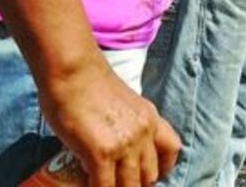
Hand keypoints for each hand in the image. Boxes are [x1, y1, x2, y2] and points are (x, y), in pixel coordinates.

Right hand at [40, 57, 180, 186]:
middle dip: (135, 185)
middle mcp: (144, 131)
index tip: (147, 178)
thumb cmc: (89, 84)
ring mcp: (125, 143)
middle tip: (120, 185)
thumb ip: (127, 124)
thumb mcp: (124, 103)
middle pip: (150, 175)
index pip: (172, 150)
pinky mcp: (101, 152)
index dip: (162, 169)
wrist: (73, 71)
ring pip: (130, 185)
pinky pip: (104, 186)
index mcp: (150, 118)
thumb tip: (118, 147)